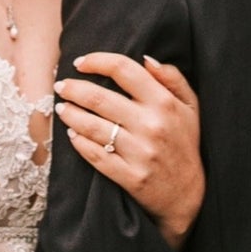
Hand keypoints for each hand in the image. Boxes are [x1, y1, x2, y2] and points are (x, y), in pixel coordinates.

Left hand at [54, 52, 203, 250]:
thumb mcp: (190, 106)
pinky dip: (78, 142)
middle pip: (99, 98)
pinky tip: (71, 134)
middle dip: (73, 88)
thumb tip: (146, 58)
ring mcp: (139, 152)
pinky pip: (95, 155)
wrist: (188, 193)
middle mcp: (151, 125)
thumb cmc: (185, 143)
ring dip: (70, 114)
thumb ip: (172, 78)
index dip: (97, 61)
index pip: (124, 70)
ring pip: (92, 127)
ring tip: (61, 108)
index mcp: (164, 103)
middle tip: (60, 85)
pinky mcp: (129, 176)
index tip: (79, 62)